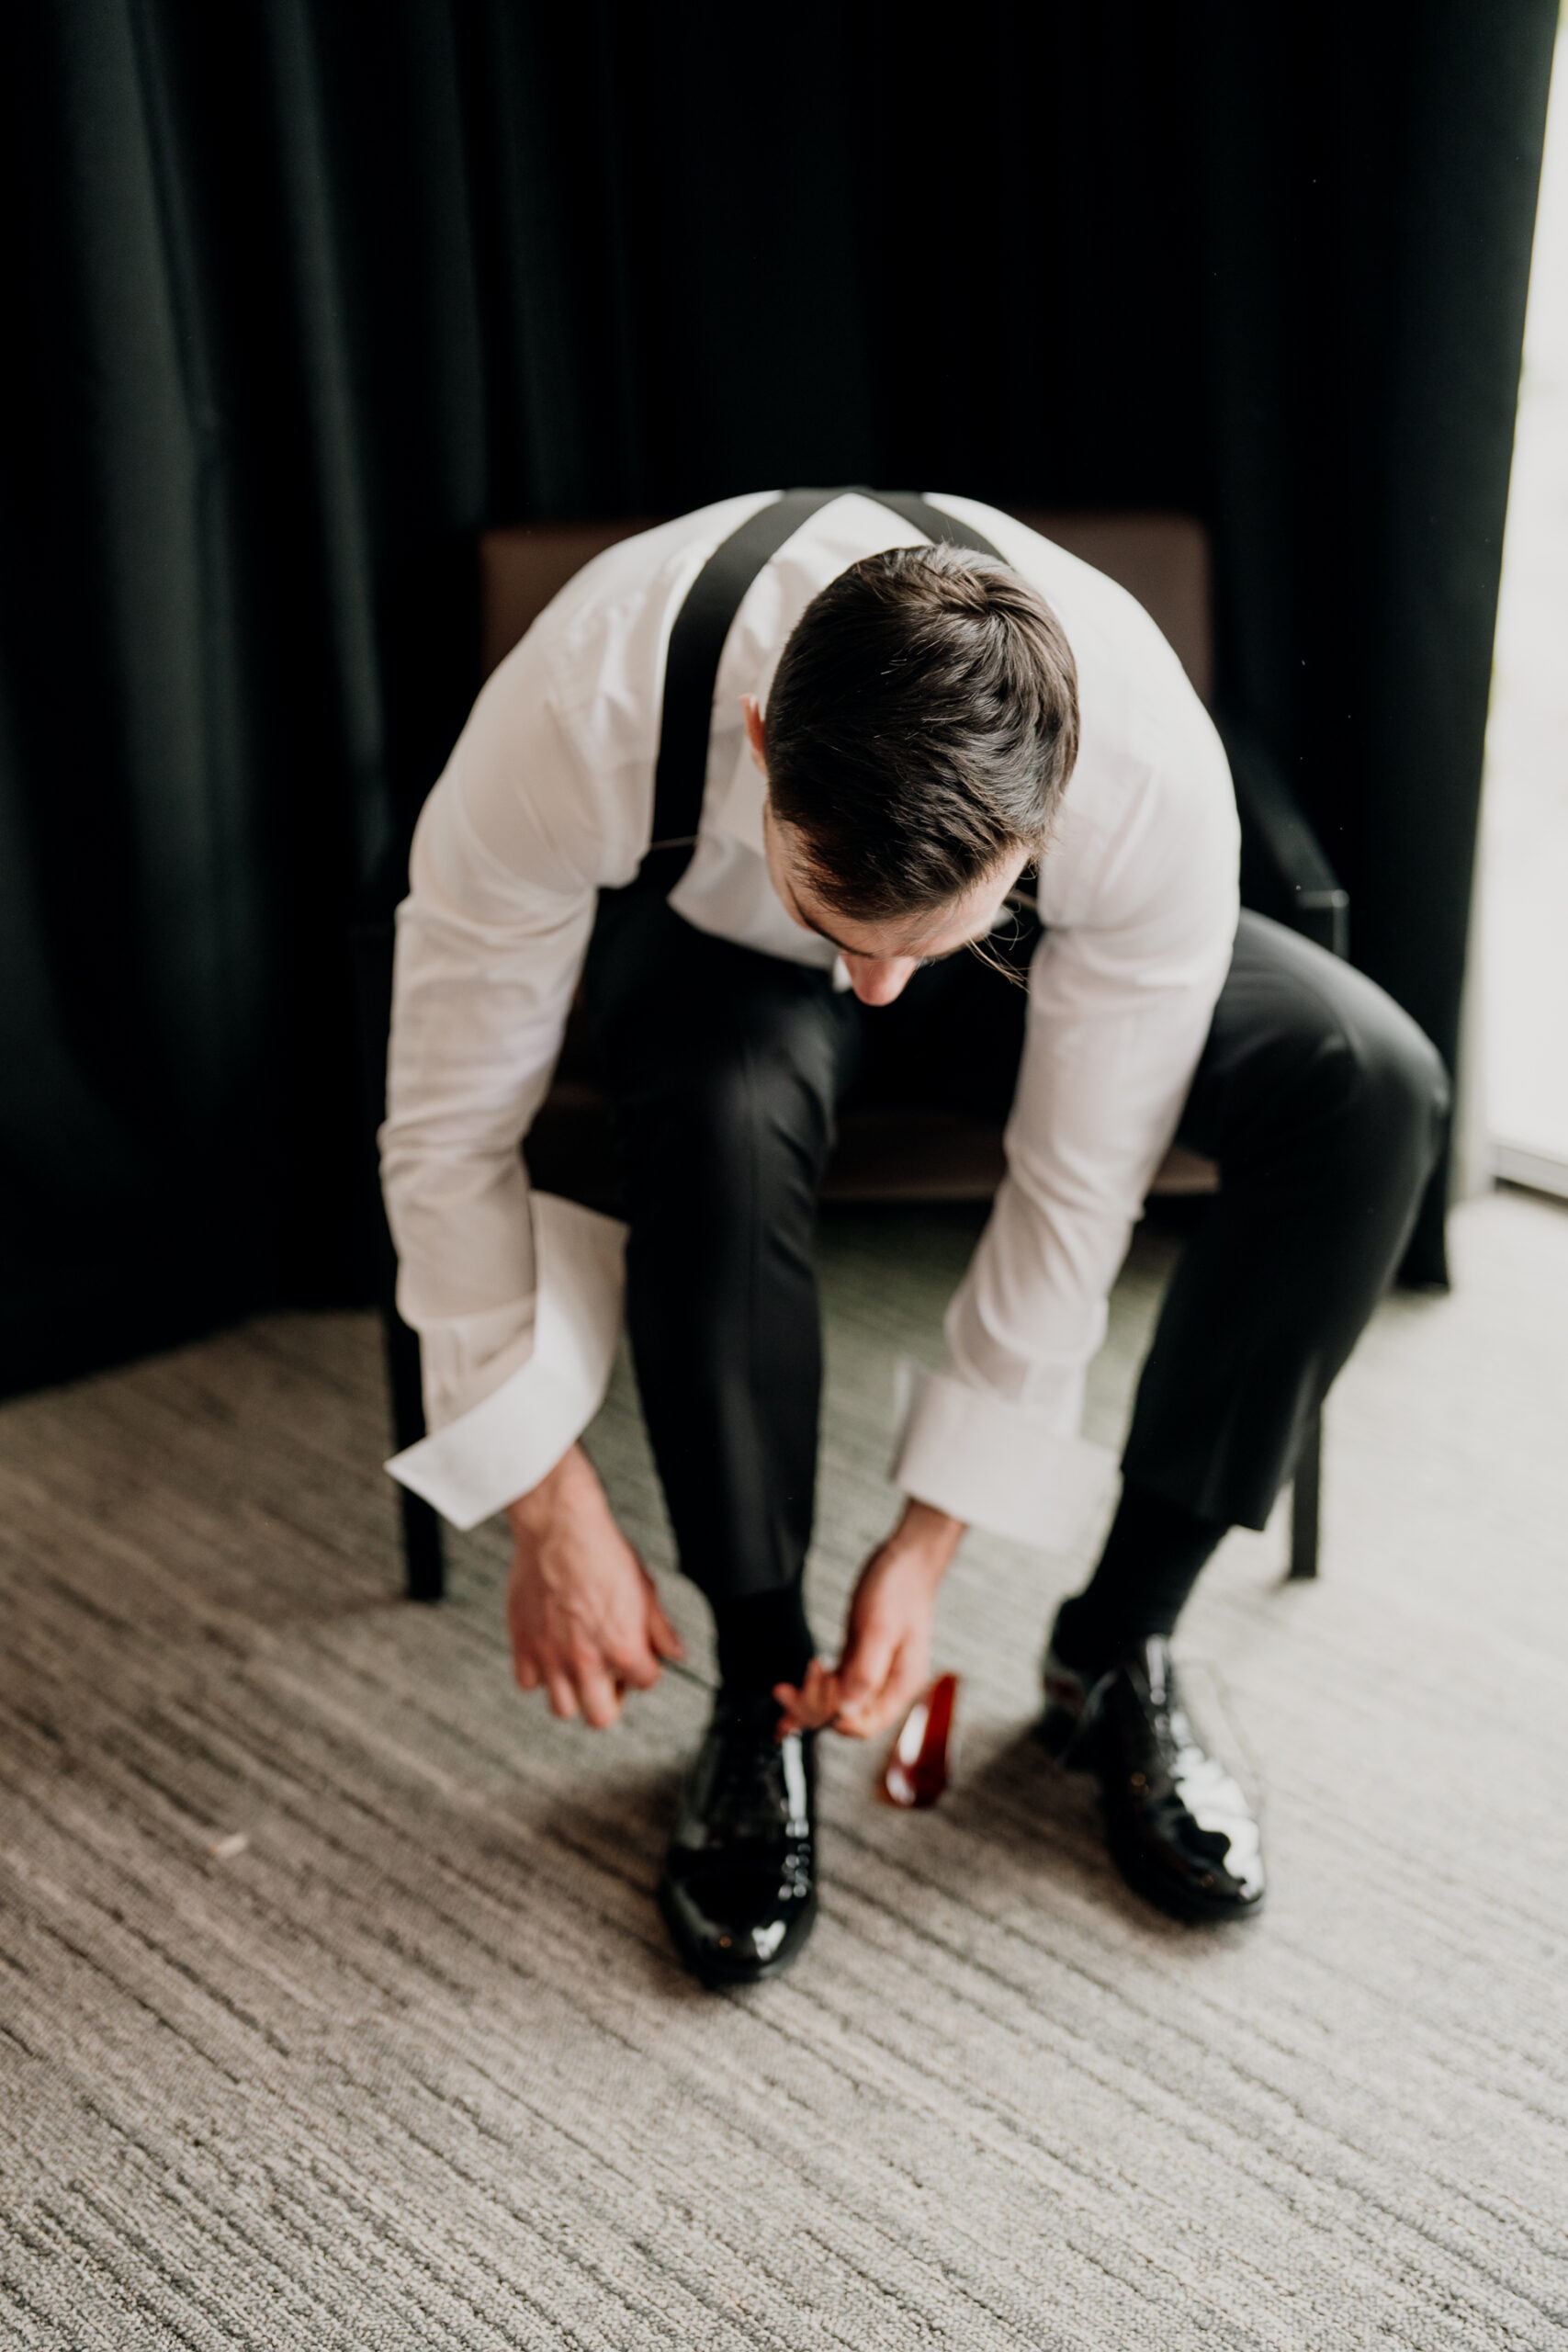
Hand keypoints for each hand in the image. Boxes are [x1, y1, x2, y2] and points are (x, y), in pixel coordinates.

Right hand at [506, 1443, 683, 1726]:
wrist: (559, 1528)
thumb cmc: (603, 1552)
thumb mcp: (645, 1589)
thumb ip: (661, 1629)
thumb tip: (676, 1653)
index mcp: (623, 1649)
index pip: (645, 1683)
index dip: (645, 1668)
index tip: (639, 1655)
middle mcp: (586, 1661)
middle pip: (601, 1716)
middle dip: (610, 1699)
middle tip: (610, 1676)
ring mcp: (551, 1656)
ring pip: (563, 1707)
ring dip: (574, 1692)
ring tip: (579, 1666)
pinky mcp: (523, 1645)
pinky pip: (528, 1682)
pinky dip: (539, 1674)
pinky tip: (550, 1651)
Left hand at [774, 1500, 963, 1739]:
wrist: (907, 1559)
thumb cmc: (899, 1589)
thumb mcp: (880, 1630)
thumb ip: (865, 1673)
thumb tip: (846, 1709)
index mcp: (900, 1684)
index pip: (866, 1724)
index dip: (836, 1719)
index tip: (814, 1699)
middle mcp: (888, 1684)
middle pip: (847, 1716)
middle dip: (814, 1708)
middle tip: (787, 1691)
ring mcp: (873, 1671)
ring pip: (838, 1701)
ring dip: (809, 1701)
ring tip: (783, 1692)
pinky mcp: (861, 1656)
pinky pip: (835, 1682)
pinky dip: (815, 1688)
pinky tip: (796, 1688)